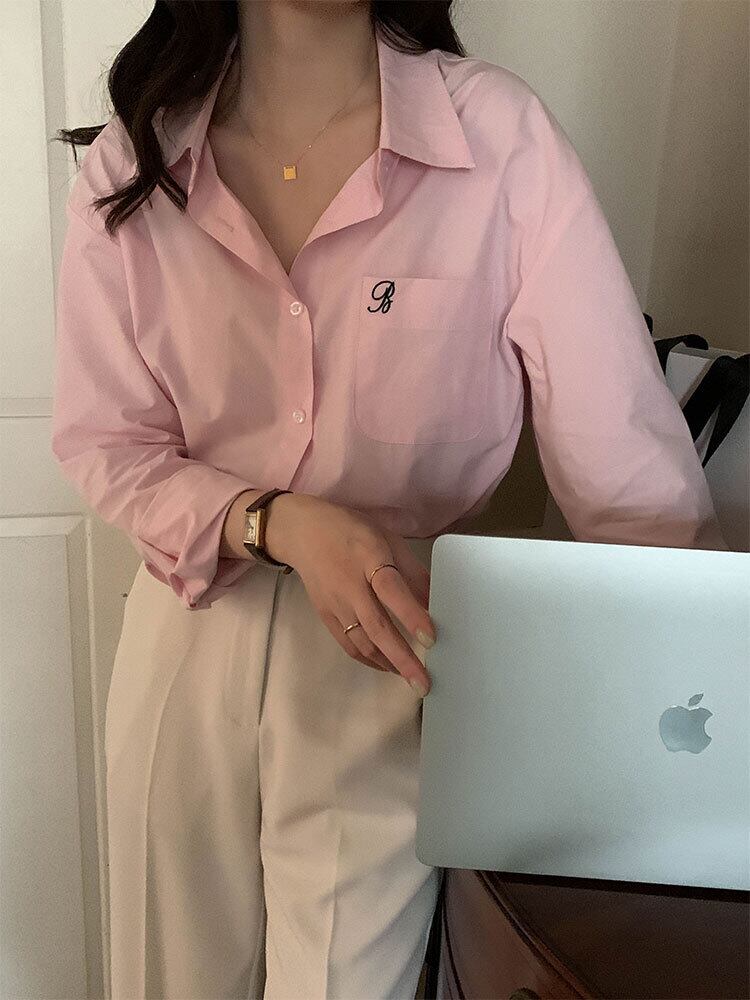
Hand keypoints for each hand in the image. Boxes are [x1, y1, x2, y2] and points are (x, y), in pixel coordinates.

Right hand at [265, 493, 435, 695]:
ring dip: (388, 663)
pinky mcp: (325, 616)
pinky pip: (348, 644)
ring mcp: (335, 605)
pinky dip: (369, 660)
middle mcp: (351, 586)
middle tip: (424, 683)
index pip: (391, 591)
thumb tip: (436, 601)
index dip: (411, 615)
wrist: (302, 532)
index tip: (431, 638)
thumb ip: (413, 571)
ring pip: (361, 642)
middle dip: (402, 657)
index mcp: (370, 559)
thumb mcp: (388, 539)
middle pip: (376, 627)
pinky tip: (387, 666)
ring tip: (411, 678)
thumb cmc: (352, 531)